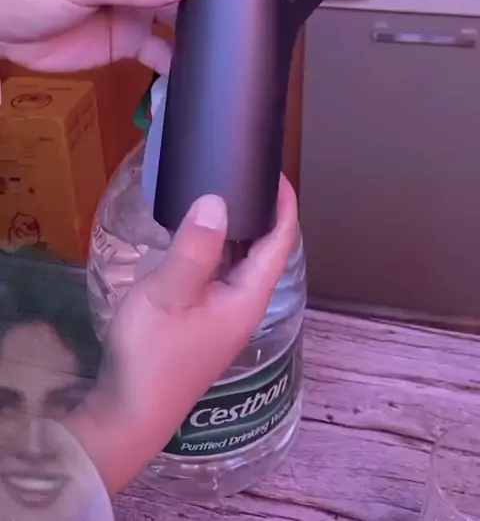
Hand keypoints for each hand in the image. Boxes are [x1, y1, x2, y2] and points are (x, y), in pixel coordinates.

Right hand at [67, 177, 297, 494]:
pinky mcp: (202, 321)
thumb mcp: (170, 295)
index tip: (274, 171)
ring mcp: (223, 316)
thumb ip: (195, 249)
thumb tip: (218, 200)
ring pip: (239, 261)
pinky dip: (215, 246)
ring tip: (220, 193)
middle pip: (264, 249)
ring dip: (237, 228)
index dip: (284, 204)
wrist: (128, 415)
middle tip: (243, 174)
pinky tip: (193, 234)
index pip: (281, 241)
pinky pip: (218, 272)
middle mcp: (243, 305)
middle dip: (261, 212)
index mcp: (248, 297)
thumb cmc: (152, 354)